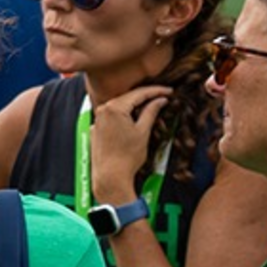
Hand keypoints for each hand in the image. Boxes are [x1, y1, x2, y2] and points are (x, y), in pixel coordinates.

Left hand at [89, 84, 169, 204]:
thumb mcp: (143, 131)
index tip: (169, 91)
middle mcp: (102, 111)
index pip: (138, 93)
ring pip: (120, 106)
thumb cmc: (127, 157)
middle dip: (146, 96)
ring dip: (136, 105)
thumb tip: (160, 100)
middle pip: (128, 98)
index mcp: (113, 108)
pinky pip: (112, 116)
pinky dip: (125, 115)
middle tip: (164, 96)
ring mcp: (97, 120)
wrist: (110, 176)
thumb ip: (151, 111)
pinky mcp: (97, 129)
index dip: (156, 90)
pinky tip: (136, 117)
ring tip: (153, 105)